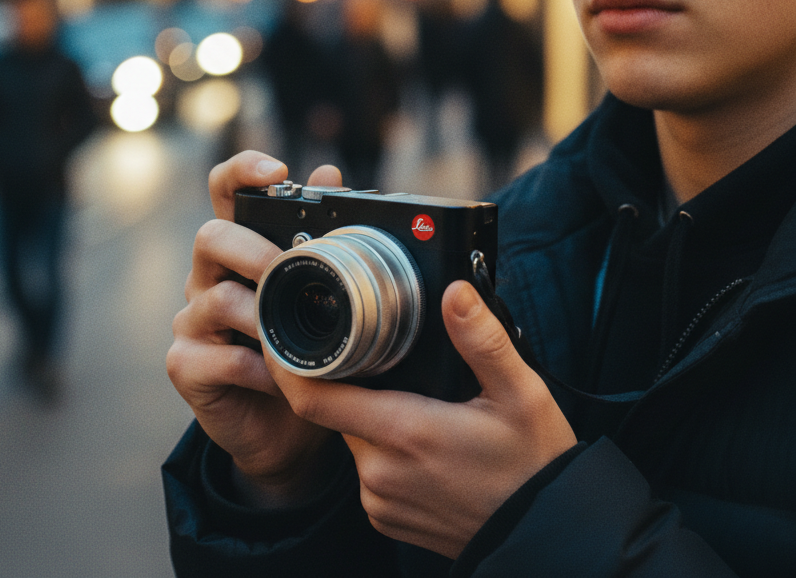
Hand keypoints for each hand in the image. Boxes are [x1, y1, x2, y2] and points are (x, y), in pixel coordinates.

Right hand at [167, 150, 344, 505]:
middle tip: (286, 270)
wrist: (288, 428)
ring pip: (215, 299)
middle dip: (251, 249)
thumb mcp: (317, 292)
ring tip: (294, 337)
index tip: (276, 169)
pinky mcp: (186, 365)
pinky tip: (283, 381)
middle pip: (209, 236)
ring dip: (262, 318)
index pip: (224, 191)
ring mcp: (192, 321)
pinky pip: (221, 359)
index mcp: (238, 248)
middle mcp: (207, 276)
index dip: (242, 171)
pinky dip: (260, 370)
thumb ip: (319, 234)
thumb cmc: (302, 348)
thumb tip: (330, 171)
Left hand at [266, 279, 576, 558]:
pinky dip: (379, 447)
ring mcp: (380, 500)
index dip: (287, 367)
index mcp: (403, 433)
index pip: (315, 398)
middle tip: (379, 358)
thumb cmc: (534, 465)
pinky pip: (365, 469)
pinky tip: (417, 438)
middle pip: (335, 410)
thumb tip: (455, 291)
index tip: (279, 338)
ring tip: (411, 398)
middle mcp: (380, 472)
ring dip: (367, 414)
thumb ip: (482, 339)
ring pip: (351, 437)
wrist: (549, 536)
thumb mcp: (521, 393)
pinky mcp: (386, 517)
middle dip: (350, 381)